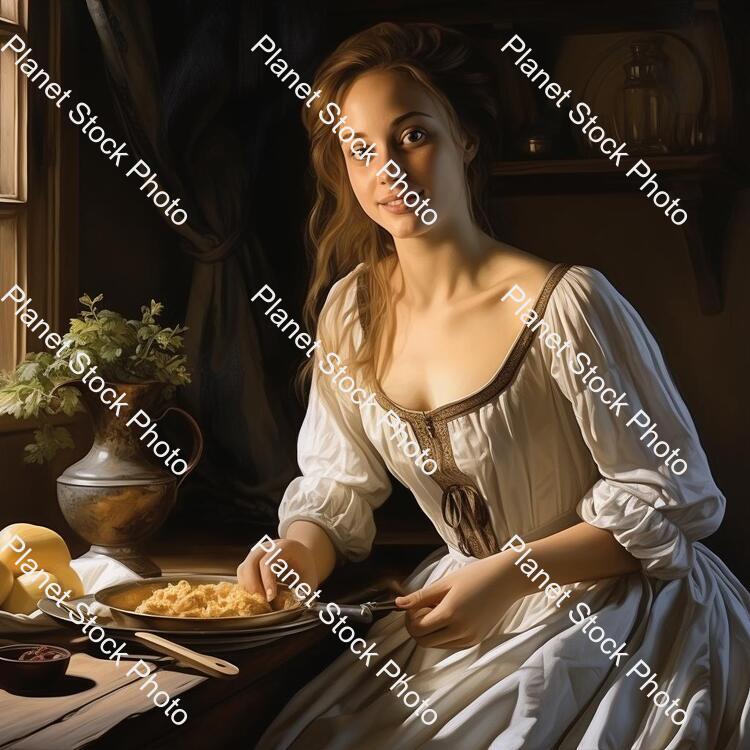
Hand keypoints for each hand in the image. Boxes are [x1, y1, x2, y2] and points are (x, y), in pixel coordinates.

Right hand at [237, 537, 318, 601]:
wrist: (302, 557)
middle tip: (262, 602)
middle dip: (254, 585)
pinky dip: (246, 587)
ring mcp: (257, 552)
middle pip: (252, 562)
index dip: (267, 581)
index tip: (270, 597)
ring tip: (259, 601)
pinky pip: (242, 573)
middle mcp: (268, 546)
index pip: (269, 561)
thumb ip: (299, 592)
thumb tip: (285, 607)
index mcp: (285, 547)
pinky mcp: (251, 560)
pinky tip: (255, 597)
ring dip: (248, 587)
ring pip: (244, 568)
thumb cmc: (306, 569)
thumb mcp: (309, 580)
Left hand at [395, 553, 527, 648]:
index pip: (417, 629)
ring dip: (430, 631)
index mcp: (450, 614)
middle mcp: (460, 631)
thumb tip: (398, 604)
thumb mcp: (445, 582)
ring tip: (440, 608)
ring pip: (436, 645)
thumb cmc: (476, 575)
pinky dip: (443, 634)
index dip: (409, 618)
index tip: (413, 605)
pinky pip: (450, 644)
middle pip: (423, 641)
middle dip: (417, 627)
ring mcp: (469, 638)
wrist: (507, 579)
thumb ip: (420, 596)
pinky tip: (450, 615)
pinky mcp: (475, 640)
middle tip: (424, 607)